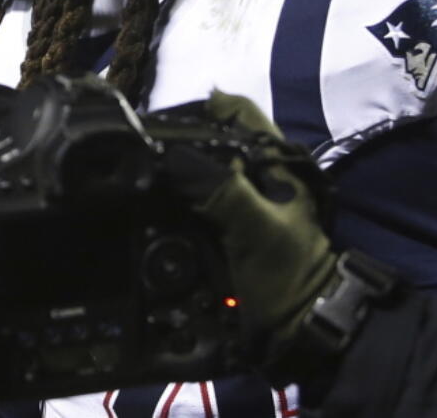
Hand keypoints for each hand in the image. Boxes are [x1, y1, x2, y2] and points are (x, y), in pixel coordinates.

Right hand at [161, 91, 338, 383]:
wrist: (301, 330)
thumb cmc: (288, 275)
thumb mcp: (253, 228)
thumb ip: (217, 187)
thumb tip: (171, 154)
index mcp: (274, 159)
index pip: (234, 109)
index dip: (198, 105)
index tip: (158, 120)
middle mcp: (258, 171)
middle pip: (211, 136)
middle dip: (176, 139)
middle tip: (136, 149)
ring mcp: (243, 198)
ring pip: (200, 167)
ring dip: (172, 169)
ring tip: (135, 174)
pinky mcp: (229, 223)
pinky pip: (194, 198)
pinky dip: (172, 198)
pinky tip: (150, 205)